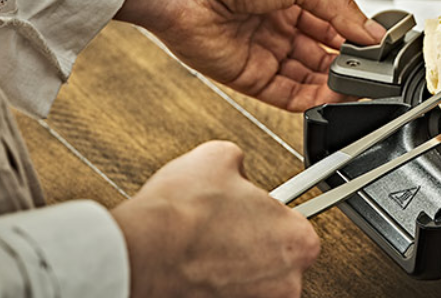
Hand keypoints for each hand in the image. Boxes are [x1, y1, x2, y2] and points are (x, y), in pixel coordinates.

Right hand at [112, 141, 318, 297]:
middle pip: (279, 259)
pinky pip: (230, 295)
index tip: (259, 214)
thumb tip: (236, 171)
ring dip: (235, 268)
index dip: (271, 216)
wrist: (142, 254)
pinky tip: (197, 267)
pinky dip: (216, 285)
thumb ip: (242, 165)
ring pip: (253, 283)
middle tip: (227, 228)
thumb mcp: (220, 157)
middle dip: (254, 244)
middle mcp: (287, 282)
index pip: (298, 227)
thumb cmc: (181, 214)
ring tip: (207, 247)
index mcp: (298, 240)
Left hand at [116, 0, 383, 110]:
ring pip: (310, 78)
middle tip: (374, 71)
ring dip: (336, 84)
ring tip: (361, 84)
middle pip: (324, 54)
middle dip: (350, 64)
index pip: (334, 23)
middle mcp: (278, 25)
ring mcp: (264, 53)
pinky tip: (335, 95)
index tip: (379, 47)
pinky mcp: (248, 77)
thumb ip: (338, 8)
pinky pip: (288, 95)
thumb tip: (370, 30)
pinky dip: (314, 98)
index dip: (356, 36)